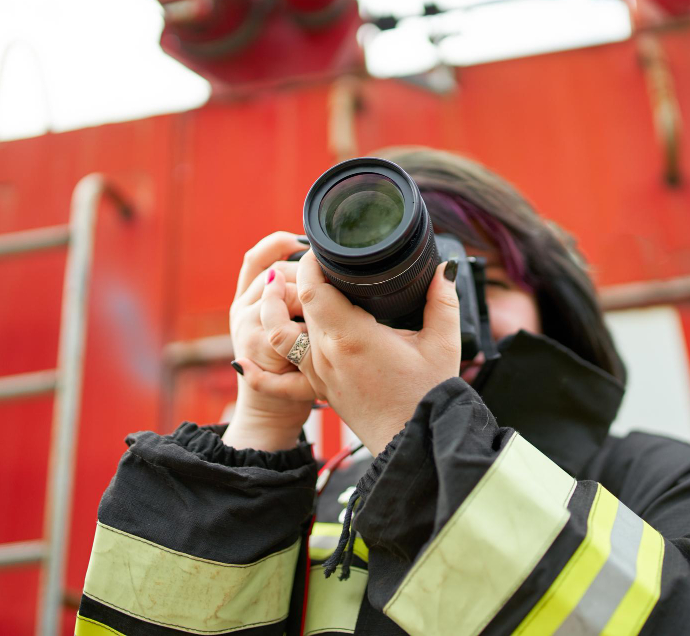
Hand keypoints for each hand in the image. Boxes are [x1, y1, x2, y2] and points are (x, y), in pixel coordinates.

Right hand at [224, 232, 314, 450]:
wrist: (270, 411)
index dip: (277, 244)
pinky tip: (322, 329)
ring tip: (327, 307)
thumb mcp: (286, 326)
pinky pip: (285, 325)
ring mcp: (247, 330)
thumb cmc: (286, 367)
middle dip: (304, 274)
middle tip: (330, 279)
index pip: (256, 259)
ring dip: (306, 296)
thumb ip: (294, 299)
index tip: (304, 239)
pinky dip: (306, 323)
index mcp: (247, 301)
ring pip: (279, 294)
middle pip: (274, 273)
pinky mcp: (259, 350)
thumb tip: (326, 268)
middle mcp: (242, 311)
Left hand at [264, 251, 460, 454]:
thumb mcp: (443, 343)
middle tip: (310, 259)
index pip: (312, 288)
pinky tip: (245, 357)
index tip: (322, 247)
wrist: (413, 442)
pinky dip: (260, 365)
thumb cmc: (428, 395)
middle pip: (293, 304)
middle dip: (296, 276)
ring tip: (275, 286)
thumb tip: (444, 270)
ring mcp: (317, 373)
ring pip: (277, 335)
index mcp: (351, 336)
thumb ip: (443, 300)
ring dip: (271, 308)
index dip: (310, 263)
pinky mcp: (318, 390)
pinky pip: (279, 377)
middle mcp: (325, 353)